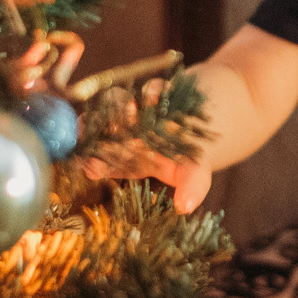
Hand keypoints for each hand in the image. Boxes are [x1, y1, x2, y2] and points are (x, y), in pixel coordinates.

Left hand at [80, 80, 216, 210]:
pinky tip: (156, 97)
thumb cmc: (192, 159)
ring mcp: (140, 111)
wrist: (206, 128)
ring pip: (119, 105)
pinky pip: (150, 90)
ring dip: (121, 107)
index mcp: (128, 160)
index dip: (96, 166)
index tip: (91, 168)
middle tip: (97, 134)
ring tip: (130, 112)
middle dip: (96, 132)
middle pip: (102, 131)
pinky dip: (152, 92)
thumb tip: (186, 207)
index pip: (105, 163)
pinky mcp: (156, 93)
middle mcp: (127, 135)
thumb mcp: (194, 175)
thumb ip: (190, 188)